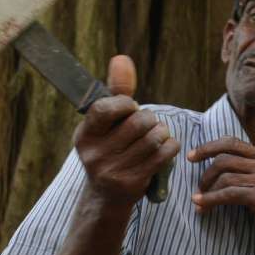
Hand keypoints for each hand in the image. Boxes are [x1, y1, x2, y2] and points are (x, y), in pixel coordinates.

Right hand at [74, 55, 179, 207]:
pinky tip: (165, 146)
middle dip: (149, 118)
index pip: (105, 108)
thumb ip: (115, 90)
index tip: (130, 107)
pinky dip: (171, 146)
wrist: (106, 196)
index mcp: (84, 135)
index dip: (124, 103)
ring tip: (158, 134)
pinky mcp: (132, 182)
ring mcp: (113, 170)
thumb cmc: (109, 149)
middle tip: (147, 124)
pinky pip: (163, 154)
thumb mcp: (106, 124)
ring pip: (153, 138)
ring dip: (162, 131)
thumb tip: (121, 58)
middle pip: (137, 122)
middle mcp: (95, 154)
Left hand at [187, 137, 254, 253]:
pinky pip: (228, 194)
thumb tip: (213, 161)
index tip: (191, 157)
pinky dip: (211, 200)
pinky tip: (201, 205)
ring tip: (198, 200)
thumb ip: (246, 168)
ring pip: (224, 178)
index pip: (232, 143)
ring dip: (207, 190)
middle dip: (205, 174)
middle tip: (197, 188)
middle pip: (224, 160)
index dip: (208, 148)